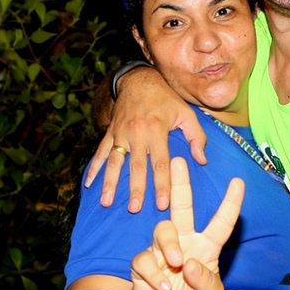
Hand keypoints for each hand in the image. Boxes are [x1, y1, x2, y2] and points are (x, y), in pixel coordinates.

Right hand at [84, 67, 205, 210]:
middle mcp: (137, 132)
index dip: (162, 184)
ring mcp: (120, 133)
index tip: (162, 204)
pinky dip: (93, 168)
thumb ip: (196, 136)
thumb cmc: (166, 99)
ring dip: (110, 183)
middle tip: (135, 209)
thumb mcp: (187, 113)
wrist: (139, 80)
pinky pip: (100, 152)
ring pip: (115, 162)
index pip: (160, 162)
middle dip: (135, 189)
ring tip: (106, 202)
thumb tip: (201, 160)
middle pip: (136, 166)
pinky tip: (88, 184)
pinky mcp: (110, 133)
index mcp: (157, 129)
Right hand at [128, 158, 243, 289]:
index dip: (230, 204)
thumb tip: (191, 264)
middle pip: (182, 206)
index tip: (238, 182)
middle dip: (180, 183)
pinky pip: (145, 259)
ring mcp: (162, 251)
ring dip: (169, 245)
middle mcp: (184, 242)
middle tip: (178, 160)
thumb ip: (206, 283)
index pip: (221, 223)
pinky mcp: (143, 263)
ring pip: (162, 229)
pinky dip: (154, 274)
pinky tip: (163, 287)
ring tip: (175, 263)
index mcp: (206, 248)